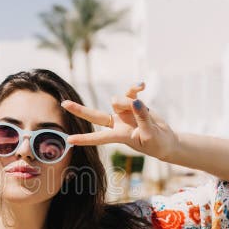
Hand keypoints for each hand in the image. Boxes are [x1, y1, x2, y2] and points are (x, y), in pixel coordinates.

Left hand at [61, 82, 178, 160]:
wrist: (165, 140)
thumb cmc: (156, 143)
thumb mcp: (151, 135)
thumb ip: (142, 118)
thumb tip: (135, 101)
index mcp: (119, 136)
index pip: (99, 137)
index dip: (85, 139)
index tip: (69, 140)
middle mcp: (117, 124)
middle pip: (94, 116)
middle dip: (79, 110)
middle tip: (64, 103)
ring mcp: (123, 113)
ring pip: (118, 100)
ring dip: (128, 101)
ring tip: (140, 105)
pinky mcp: (132, 104)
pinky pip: (130, 91)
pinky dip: (135, 87)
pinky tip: (143, 85)